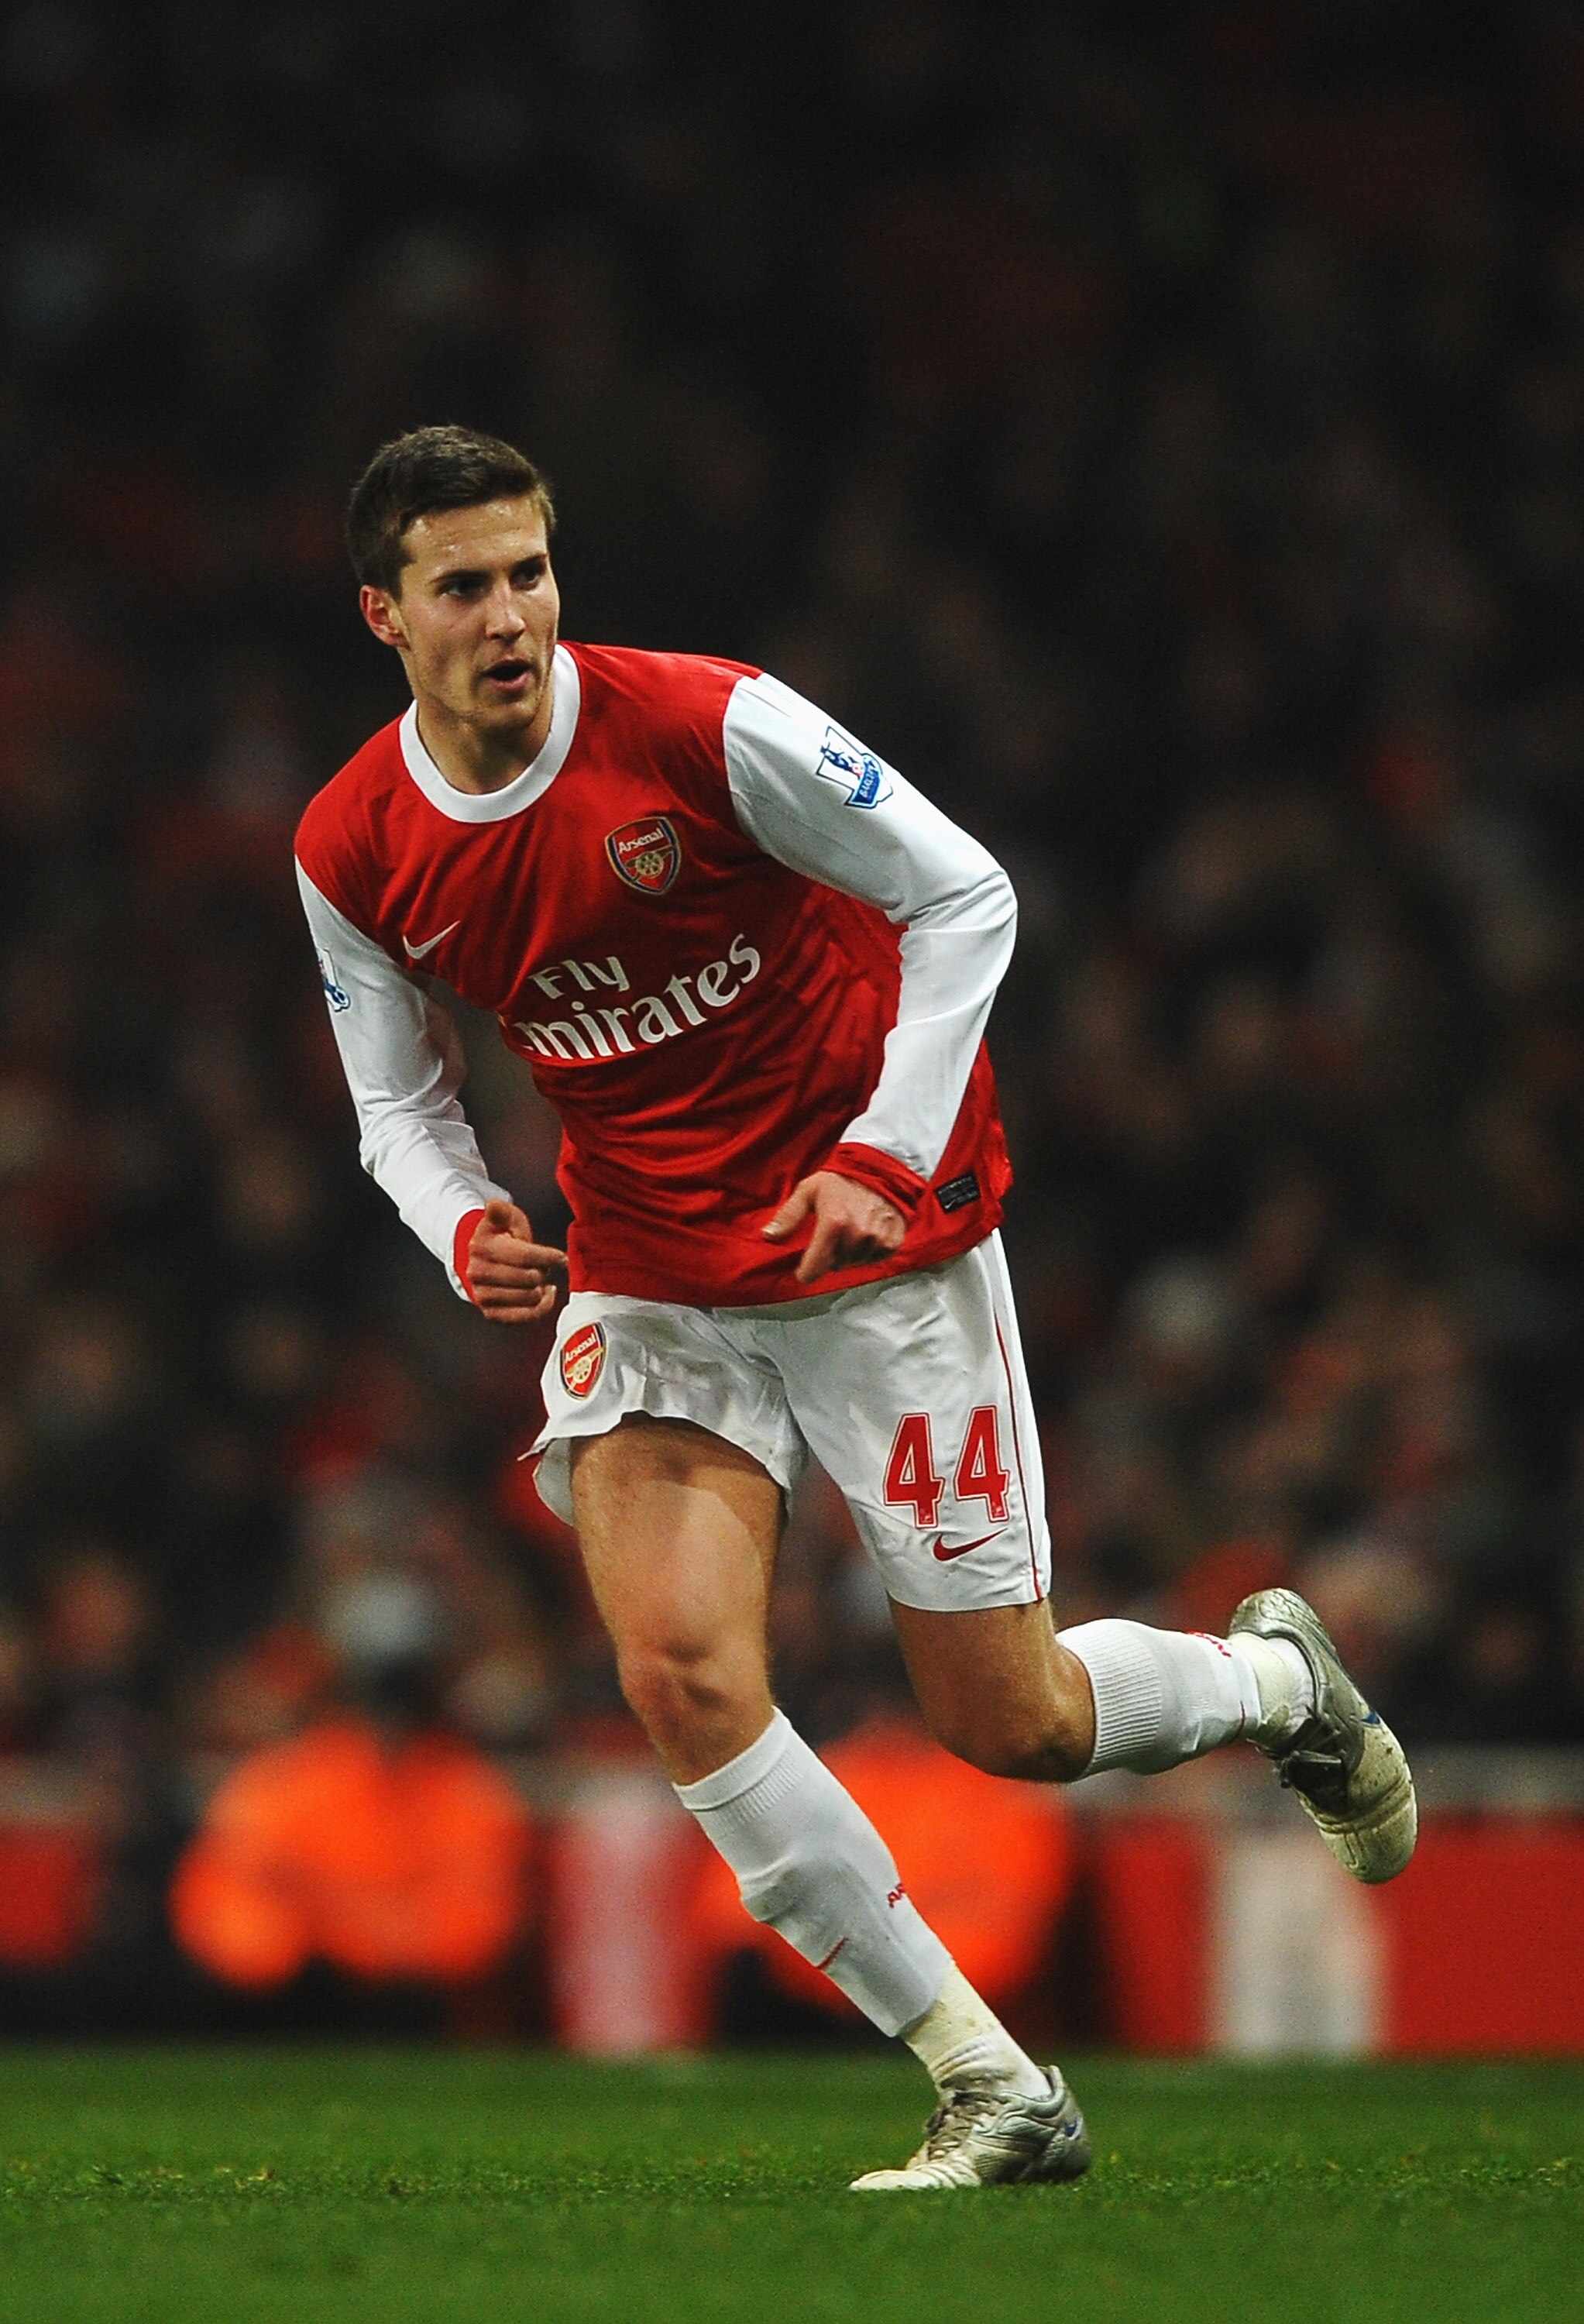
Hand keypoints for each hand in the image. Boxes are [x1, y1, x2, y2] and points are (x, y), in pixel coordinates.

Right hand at [467, 1199, 566, 1323]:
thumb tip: (491, 1205)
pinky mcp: (491, 1314)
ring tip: (539, 1278)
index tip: (562, 1259)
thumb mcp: (504, 1219)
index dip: (549, 1257)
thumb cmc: (501, 1238)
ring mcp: (482, 1296)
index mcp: (481, 1247)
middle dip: (543, 1271)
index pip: (524, 1256)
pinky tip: (545, 1295)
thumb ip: (501, 1211)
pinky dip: (541, 1308)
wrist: (482, 1263)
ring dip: (541, 1287)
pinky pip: (524, 1317)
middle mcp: (478, 1274)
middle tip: (543, 1265)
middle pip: (529, 1278)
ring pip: (529, 1297)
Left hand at [763, 1171, 905, 1285]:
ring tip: (850, 1230)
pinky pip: (874, 1259)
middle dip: (829, 1255)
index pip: (814, 1269)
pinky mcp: (892, 1243)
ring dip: (849, 1253)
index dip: (806, 1271)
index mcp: (833, 1224)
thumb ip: (788, 1216)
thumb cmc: (840, 1180)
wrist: (880, 1169)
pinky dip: (868, 1251)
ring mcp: (877, 1241)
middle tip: (832, 1233)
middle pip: (834, 1266)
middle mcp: (857, 1236)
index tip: (804, 1268)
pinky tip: (866, 1233)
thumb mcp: (807, 1192)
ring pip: (854, 1263)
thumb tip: (768, 1236)